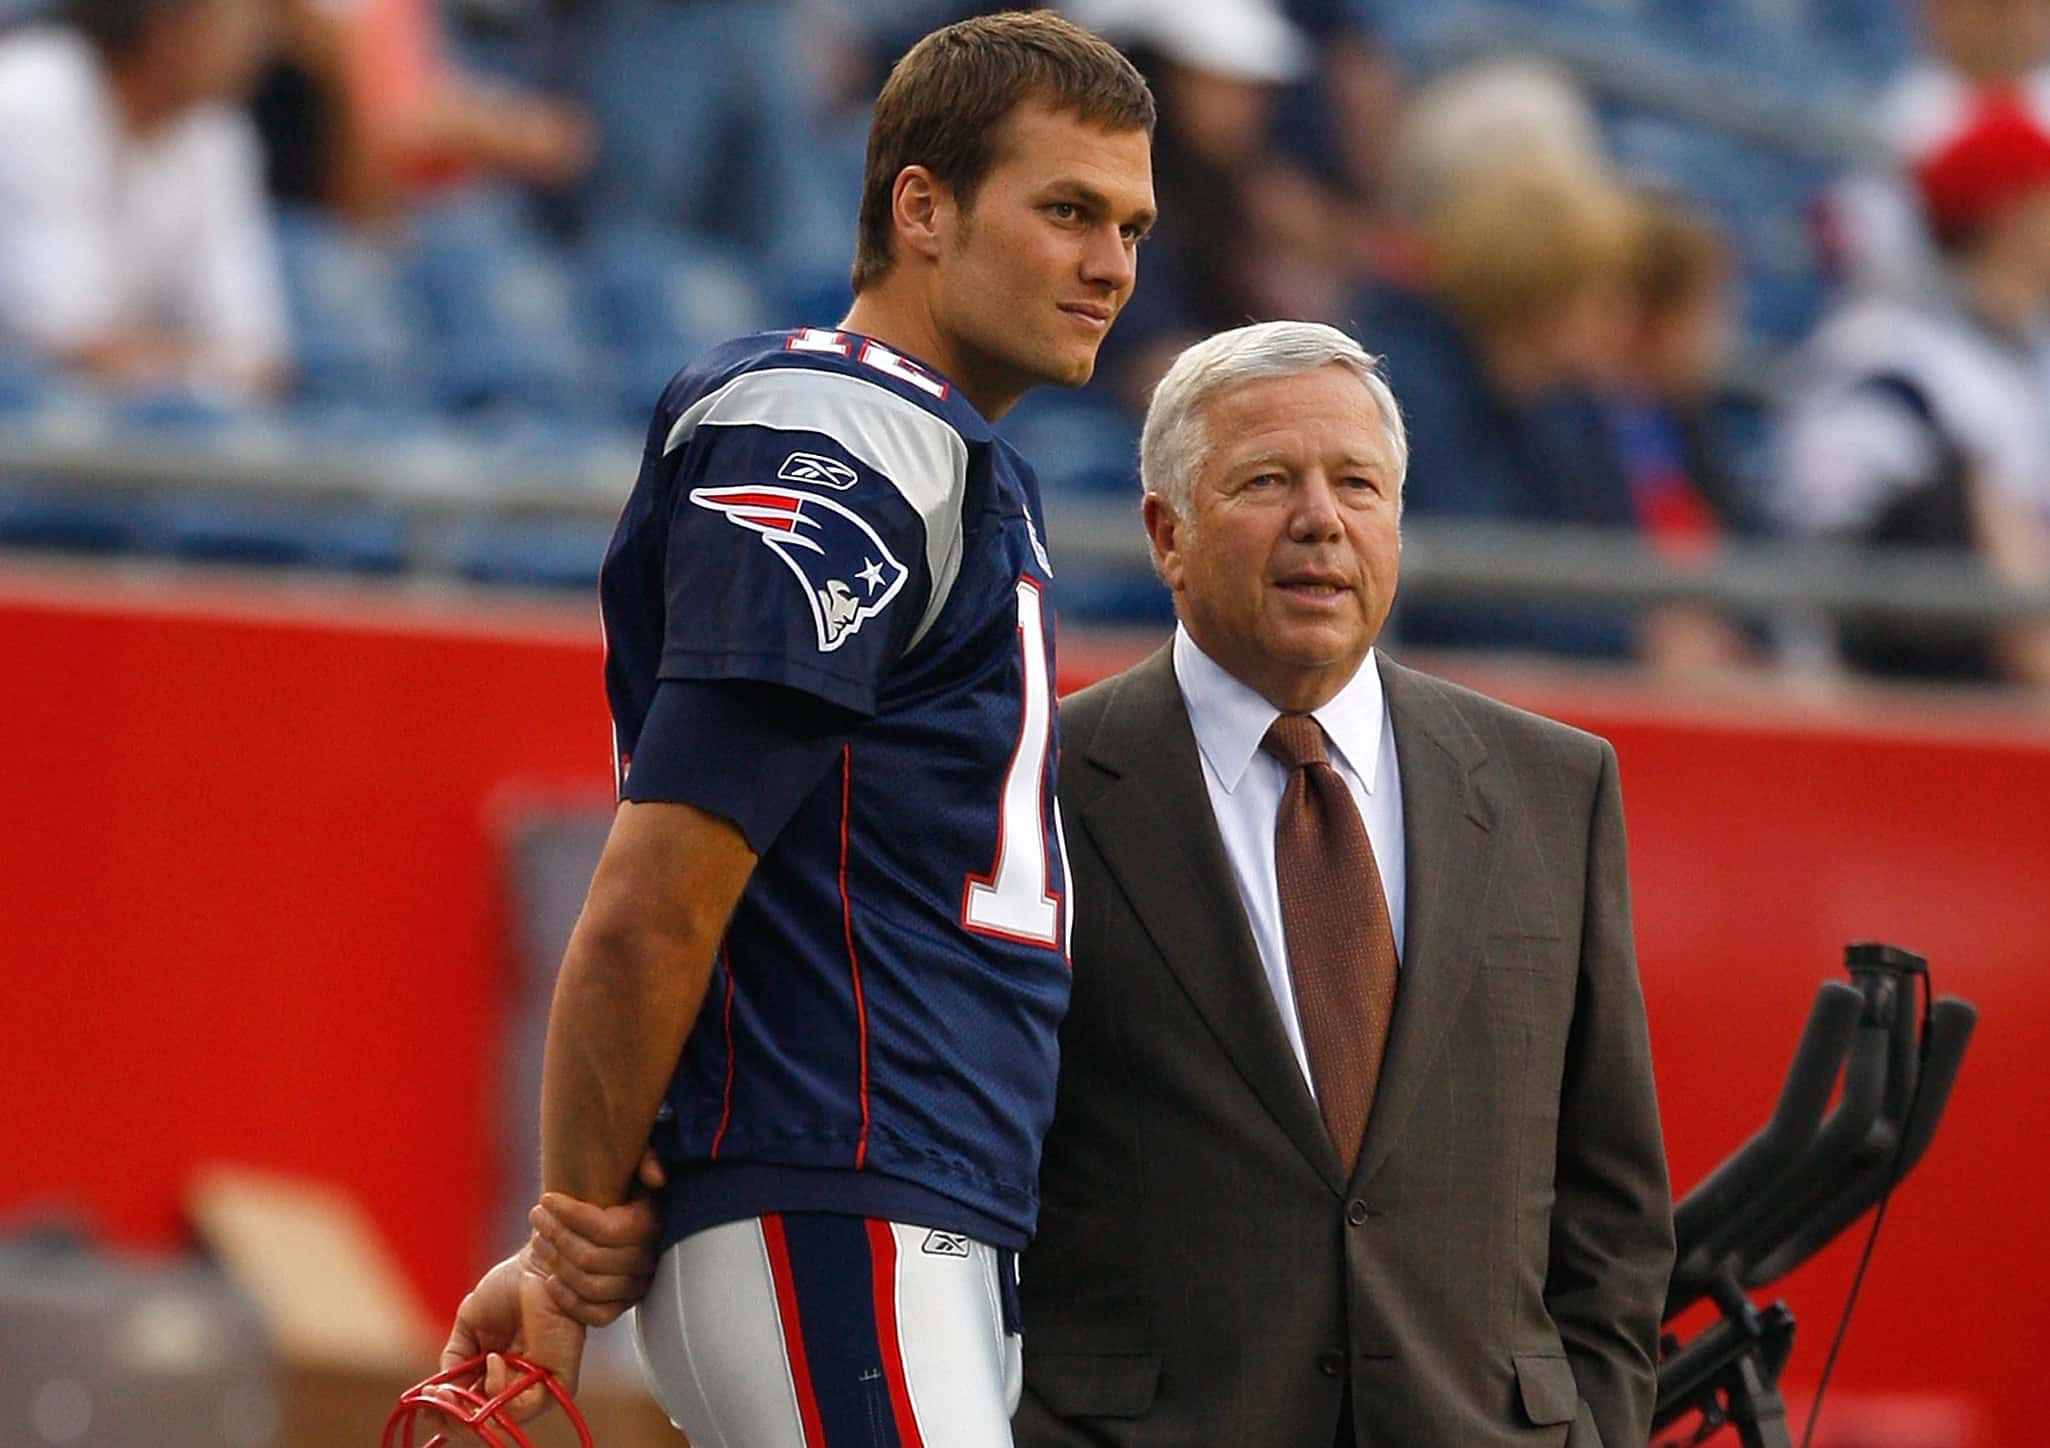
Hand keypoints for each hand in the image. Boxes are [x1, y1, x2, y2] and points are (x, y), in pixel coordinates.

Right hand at [439, 1251, 586, 1420]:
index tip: (426, 1398)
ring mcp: (537, 1384)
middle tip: (437, 1400)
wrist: (538, 1265)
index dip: (446, 1410)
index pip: (469, 1408)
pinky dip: (500, 1389)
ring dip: (471, 1406)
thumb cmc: (509, 1286)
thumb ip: (455, 1358)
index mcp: (495, 1372)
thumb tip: (440, 1391)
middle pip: (483, 1422)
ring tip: (459, 1382)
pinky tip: (494, 1361)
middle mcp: (516, 1382)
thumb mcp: (469, 1324)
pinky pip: (525, 1405)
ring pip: (500, 1421)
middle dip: (453, 1417)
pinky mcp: (558, 1381)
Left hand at [528, 1150, 666, 1325]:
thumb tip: (655, 1178)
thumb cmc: (621, 1186)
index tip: (546, 1198)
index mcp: (651, 1225)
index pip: (606, 1230)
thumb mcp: (636, 1164)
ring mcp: (635, 1287)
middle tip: (536, 1214)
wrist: (612, 1222)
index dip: (571, 1215)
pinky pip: (596, 1315)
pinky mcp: (622, 1307)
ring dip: (555, 1262)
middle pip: (592, 1258)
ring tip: (537, 1238)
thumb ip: (647, 1159)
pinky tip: (548, 1278)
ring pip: (590, 1285)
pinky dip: (568, 1301)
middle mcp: (647, 1260)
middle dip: (556, 1234)